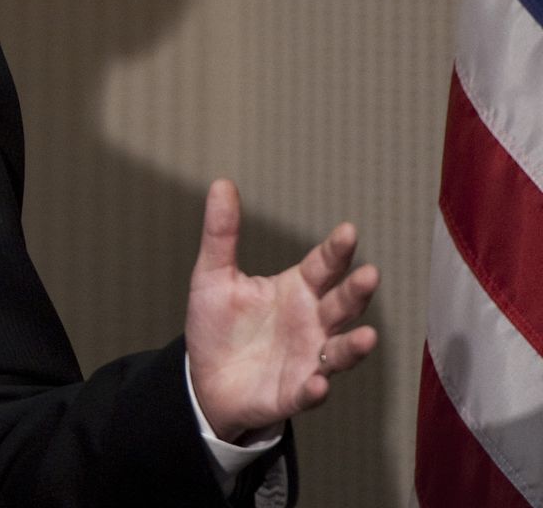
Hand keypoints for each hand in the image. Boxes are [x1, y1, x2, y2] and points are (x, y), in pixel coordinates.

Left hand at [184, 178, 378, 442]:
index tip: (348, 231)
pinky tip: (317, 383)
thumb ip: (222, 234)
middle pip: (342, 304)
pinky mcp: (295, 393)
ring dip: (353, 345)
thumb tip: (221, 183)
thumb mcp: (213, 276)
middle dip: (358, 291)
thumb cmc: (219, 325)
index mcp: (298, 290)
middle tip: (370, 274)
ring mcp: (309, 360)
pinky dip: (316, 389)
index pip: (324, 266)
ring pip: (339, 351)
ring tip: (366, 336)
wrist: (205, 379)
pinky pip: (310, 393)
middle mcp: (313, 323)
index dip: (336, 250)